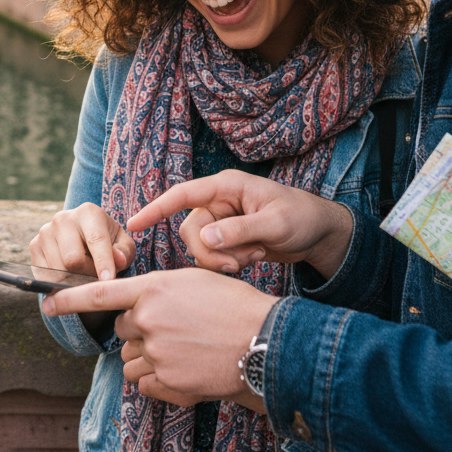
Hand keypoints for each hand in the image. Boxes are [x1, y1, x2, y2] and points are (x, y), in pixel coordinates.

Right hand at [30, 202, 135, 280]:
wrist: (83, 238)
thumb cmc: (108, 243)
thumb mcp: (123, 245)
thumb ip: (124, 252)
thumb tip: (117, 260)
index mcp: (88, 212)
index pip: (96, 240)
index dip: (103, 263)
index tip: (108, 281)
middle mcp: (62, 219)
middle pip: (73, 260)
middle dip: (87, 276)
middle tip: (97, 279)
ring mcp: (45, 232)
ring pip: (57, 271)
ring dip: (73, 281)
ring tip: (84, 275)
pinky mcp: (34, 246)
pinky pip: (44, 275)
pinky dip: (58, 282)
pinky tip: (69, 275)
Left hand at [41, 267, 276, 401]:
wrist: (262, 340)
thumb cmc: (232, 304)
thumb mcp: (193, 281)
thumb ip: (158, 292)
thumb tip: (137, 308)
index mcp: (153, 289)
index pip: (99, 294)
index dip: (68, 299)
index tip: (46, 302)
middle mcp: (148, 320)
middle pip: (121, 330)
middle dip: (138, 330)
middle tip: (172, 328)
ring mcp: (156, 353)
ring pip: (130, 359)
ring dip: (146, 356)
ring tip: (182, 349)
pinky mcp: (166, 381)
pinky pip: (143, 383)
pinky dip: (157, 380)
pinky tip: (184, 369)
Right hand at [127, 170, 352, 279]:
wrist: (319, 234)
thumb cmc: (301, 217)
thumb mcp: (274, 223)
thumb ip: (240, 231)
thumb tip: (206, 239)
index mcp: (225, 187)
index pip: (182, 196)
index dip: (155, 209)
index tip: (132, 224)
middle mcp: (219, 203)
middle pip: (189, 232)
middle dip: (210, 253)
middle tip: (239, 263)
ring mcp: (222, 223)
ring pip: (199, 249)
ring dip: (224, 261)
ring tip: (254, 257)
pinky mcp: (227, 241)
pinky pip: (212, 259)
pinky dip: (230, 265)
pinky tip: (254, 259)